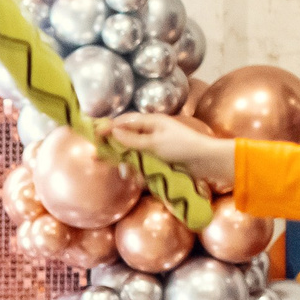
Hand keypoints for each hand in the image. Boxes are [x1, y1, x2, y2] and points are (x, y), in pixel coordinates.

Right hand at [100, 112, 235, 183]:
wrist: (206, 160)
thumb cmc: (182, 147)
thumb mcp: (154, 143)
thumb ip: (132, 140)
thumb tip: (113, 132)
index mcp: (151, 122)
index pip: (125, 122)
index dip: (108, 127)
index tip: (94, 135)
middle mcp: (152, 131)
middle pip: (126, 137)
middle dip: (113, 147)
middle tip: (98, 156)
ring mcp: (156, 145)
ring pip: (133, 152)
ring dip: (127, 162)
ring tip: (123, 172)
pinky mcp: (161, 158)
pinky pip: (144, 162)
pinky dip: (138, 169)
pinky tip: (135, 177)